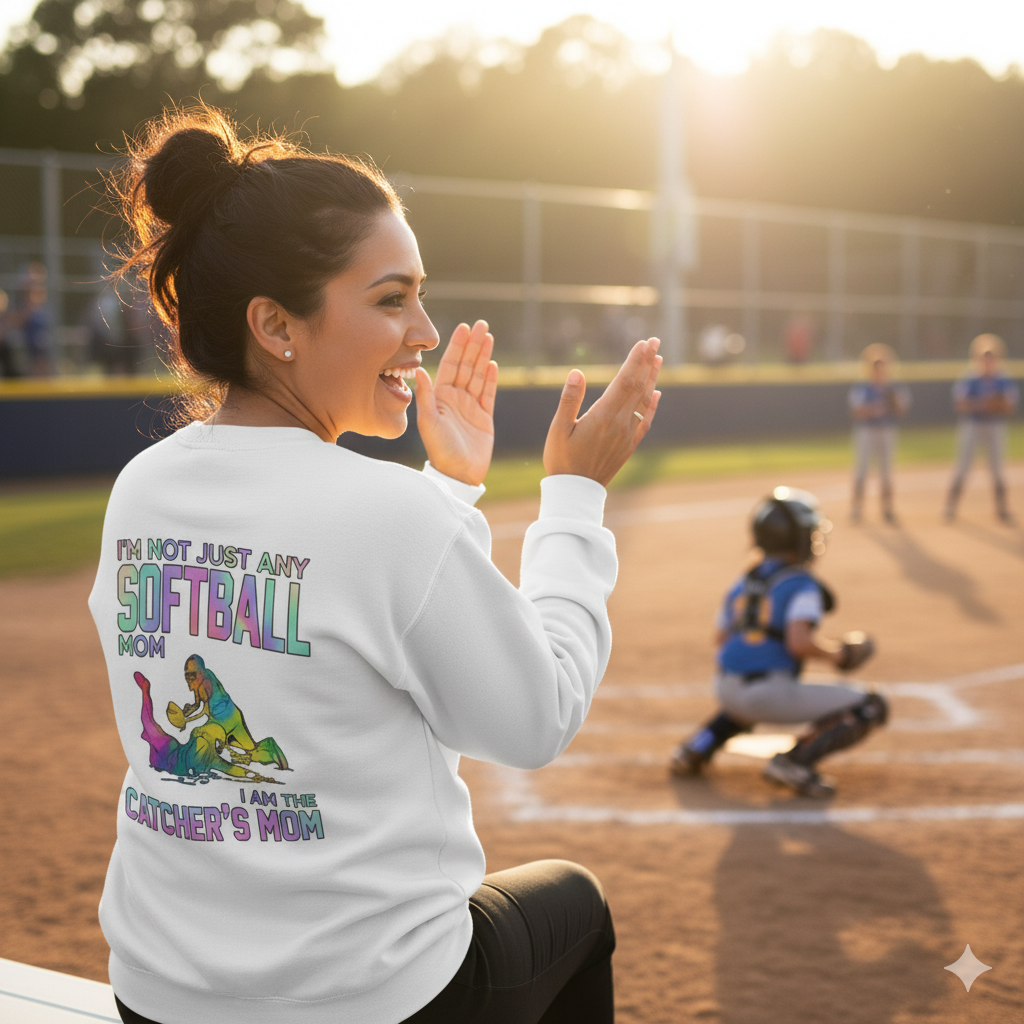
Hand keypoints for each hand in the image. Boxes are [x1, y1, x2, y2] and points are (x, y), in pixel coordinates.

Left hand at [415, 320, 497, 485]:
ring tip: (488, 336)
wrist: (458, 474)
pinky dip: (491, 378)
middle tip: (481, 324)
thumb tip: (419, 370)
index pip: (450, 365)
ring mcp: (471, 407)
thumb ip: (425, 396)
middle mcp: (455, 398)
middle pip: (466, 365)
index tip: (463, 327)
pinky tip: (493, 363)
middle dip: (473, 344)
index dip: (457, 346)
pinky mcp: (484, 417)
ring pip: (478, 375)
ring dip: (483, 355)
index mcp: (441, 397)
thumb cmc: (440, 450)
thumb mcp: (428, 422)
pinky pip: (488, 393)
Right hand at [543, 338, 661, 485]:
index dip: (635, 360)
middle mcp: (620, 424)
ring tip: (658, 359)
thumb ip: (569, 400)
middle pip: (638, 387)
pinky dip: (652, 405)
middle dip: (647, 362)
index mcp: (603, 416)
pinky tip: (656, 394)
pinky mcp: (628, 446)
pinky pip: (644, 421)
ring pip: (644, 401)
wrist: (577, 493)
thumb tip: (577, 372)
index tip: (643, 343)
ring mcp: (627, 435)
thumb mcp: (558, 429)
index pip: (625, 381)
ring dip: (652, 378)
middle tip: (654, 341)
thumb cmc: (562, 460)